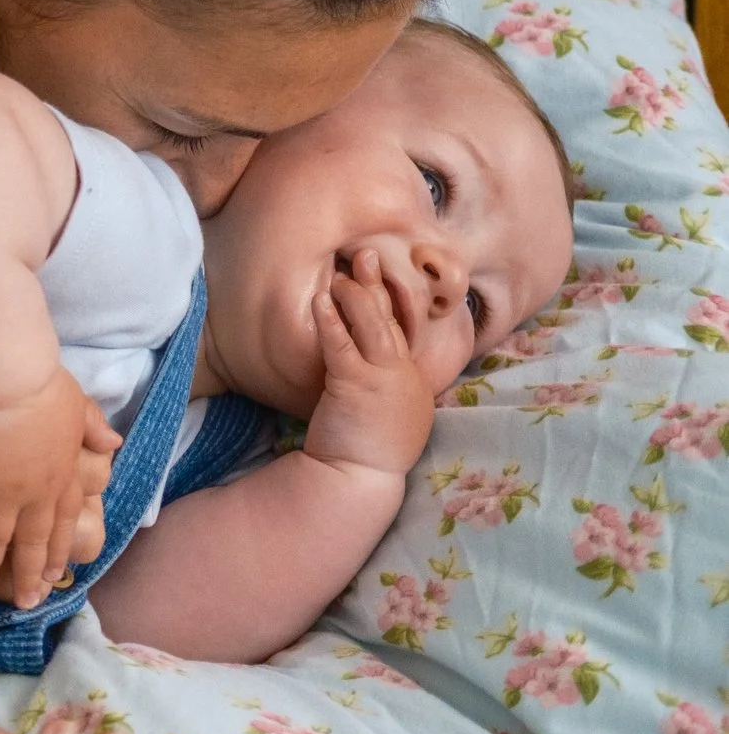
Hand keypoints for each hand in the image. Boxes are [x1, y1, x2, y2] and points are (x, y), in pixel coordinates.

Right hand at [0, 367, 113, 607]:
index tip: (56, 574)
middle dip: (29, 574)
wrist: (4, 378)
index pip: (63, 522)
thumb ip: (94, 428)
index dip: (58, 550)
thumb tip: (113, 444)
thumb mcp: (78, 404)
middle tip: (27, 602)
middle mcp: (33, 494)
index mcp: (61, 475)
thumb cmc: (40, 383)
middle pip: (32, 542)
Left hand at [301, 249, 437, 482]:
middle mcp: (406, 376)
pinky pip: (342, 346)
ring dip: (356, 295)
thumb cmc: (362, 447)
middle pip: (394, 320)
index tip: (382, 274)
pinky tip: (320, 302)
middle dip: (379, 284)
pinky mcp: (356, 387)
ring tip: (341, 272)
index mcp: (413, 381)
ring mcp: (385, 381)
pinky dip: (331, 321)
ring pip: (373, 325)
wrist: (357, 480)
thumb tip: (358, 355)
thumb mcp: (380, 408)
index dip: (392, 301)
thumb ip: (379, 381)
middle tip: (366, 253)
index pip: (405, 331)